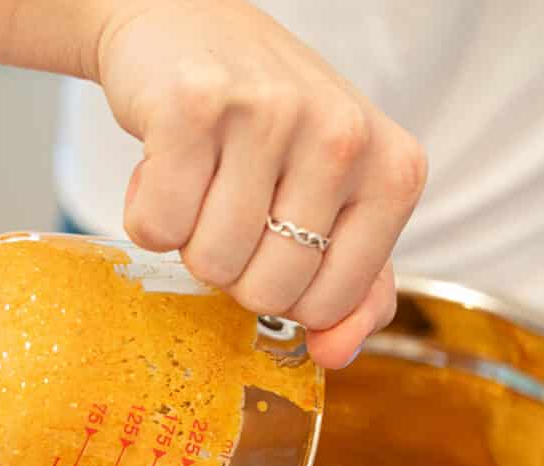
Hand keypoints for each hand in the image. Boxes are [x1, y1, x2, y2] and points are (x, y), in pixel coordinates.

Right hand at [91, 0, 427, 368]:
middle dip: (236, 273)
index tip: (279, 245)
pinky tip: (166, 169)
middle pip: (270, 293)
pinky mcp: (194, 104)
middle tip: (234, 212)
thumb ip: (356, 288)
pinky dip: (148, 216)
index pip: (333, 304)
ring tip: (203, 187)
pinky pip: (158, 227)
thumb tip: (333, 354)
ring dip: (190, 244)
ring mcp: (272, 115)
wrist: (188, 25)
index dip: (290, 296)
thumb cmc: (271, 126)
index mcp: (395, 173)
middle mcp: (345, 138)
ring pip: (213, 264)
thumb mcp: (338, 201)